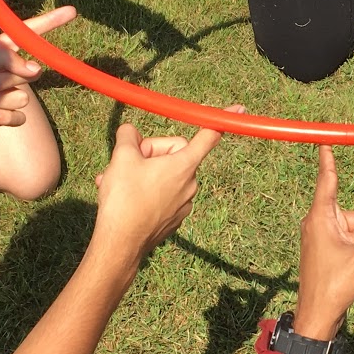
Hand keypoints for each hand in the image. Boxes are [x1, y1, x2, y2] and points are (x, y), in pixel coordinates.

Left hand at [0, 7, 76, 143]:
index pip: (27, 34)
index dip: (49, 23)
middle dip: (5, 80)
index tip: (71, 11)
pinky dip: (3, 117)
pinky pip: (18, 116)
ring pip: (22, 96)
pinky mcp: (1, 116)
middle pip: (28, 73)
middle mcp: (2, 71)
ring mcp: (2, 94)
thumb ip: (5, 59)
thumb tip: (35, 70)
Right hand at [91, 111, 237, 259]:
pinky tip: (124, 199)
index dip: (221, 120)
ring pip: (163, 175)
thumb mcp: (121, 158)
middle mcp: (190, 184)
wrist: (120, 244)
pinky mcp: (173, 219)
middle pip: (172, 154)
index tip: (238, 109)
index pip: (207, 137)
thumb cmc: (124, 199)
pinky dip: (144, 192)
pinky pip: (161, 194)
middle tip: (125, 163)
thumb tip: (130, 133)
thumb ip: (128, 137)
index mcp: (184, 165)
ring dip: (140, 174)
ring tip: (115, 184)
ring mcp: (183, 204)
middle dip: (149, 154)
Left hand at [294, 146, 353, 339]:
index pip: (328, 181)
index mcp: (320, 216)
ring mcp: (322, 237)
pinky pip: (351, 241)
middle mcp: (319, 222)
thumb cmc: (335, 284)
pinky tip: (349, 270)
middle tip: (351, 256)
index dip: (328, 160)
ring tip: (349, 266)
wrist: (318, 314)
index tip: (324, 141)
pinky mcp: (327, 250)